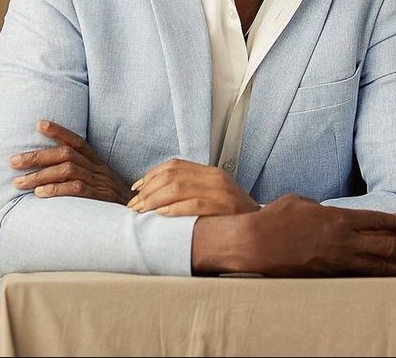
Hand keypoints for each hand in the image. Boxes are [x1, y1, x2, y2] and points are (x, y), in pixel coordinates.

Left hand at [9, 120, 133, 203]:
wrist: (138, 219)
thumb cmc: (114, 205)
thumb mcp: (102, 185)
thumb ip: (82, 179)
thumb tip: (51, 178)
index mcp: (98, 164)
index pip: (77, 142)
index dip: (59, 131)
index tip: (39, 124)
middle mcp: (98, 169)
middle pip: (66, 154)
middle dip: (37, 156)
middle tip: (13, 161)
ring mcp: (100, 183)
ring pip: (68, 170)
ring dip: (40, 175)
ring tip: (18, 182)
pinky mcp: (100, 198)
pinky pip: (77, 189)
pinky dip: (56, 190)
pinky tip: (39, 194)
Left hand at [127, 158, 259, 215]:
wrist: (260, 230)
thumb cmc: (231, 218)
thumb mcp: (213, 197)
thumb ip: (191, 191)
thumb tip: (157, 196)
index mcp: (211, 173)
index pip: (176, 165)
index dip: (152, 175)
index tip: (137, 188)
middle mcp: (216, 178)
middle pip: (173, 175)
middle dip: (148, 190)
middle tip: (134, 205)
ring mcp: (221, 191)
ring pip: (179, 187)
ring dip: (155, 199)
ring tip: (142, 211)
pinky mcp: (224, 207)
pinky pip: (194, 204)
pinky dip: (174, 208)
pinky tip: (162, 214)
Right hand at [192, 194, 395, 276]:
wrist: (256, 243)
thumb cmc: (275, 218)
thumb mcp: (302, 201)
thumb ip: (321, 207)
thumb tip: (328, 212)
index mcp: (337, 217)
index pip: (375, 220)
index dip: (395, 224)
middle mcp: (341, 239)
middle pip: (383, 245)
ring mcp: (335, 260)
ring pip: (374, 266)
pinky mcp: (325, 275)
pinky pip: (355, 277)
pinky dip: (373, 278)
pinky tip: (385, 281)